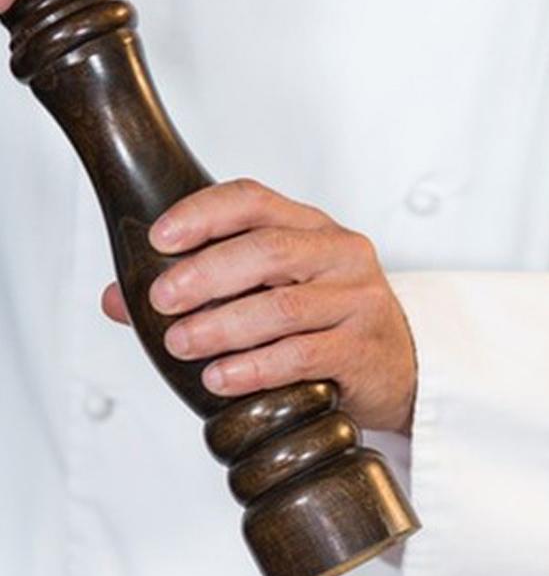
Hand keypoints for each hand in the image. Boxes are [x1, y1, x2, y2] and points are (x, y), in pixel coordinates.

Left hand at [101, 179, 417, 434]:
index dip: (203, 213)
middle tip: (163, 301)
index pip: (255, 199)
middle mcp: (342, 255)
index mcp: (314, 228)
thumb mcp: (273, 292)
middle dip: (205, 274)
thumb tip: (117, 299)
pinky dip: (255, 366)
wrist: (403, 368)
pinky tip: (221, 376)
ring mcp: (359, 301)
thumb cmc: (328, 324)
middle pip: (269, 250)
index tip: (160, 239)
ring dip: (222, 325)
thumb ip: (201, 290)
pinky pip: (303, 354)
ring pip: (284, 306)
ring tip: (181, 344)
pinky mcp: (364, 349)